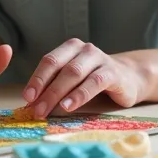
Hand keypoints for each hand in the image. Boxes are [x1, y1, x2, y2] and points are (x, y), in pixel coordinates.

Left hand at [23, 39, 146, 116]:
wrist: (130, 78)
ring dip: (58, 93)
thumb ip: (55, 86)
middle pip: (60, 68)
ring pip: (75, 74)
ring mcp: (100, 59)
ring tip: (48, 109)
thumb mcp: (73, 80)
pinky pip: (94, 83)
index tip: (27, 97)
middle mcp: (84, 49)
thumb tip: (32, 104)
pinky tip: (69, 106)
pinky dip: (79, 95)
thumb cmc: (94, 80)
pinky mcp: (114, 73)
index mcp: (70, 47)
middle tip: (36, 109)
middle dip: (45, 90)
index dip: (37, 79)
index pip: (49, 61)